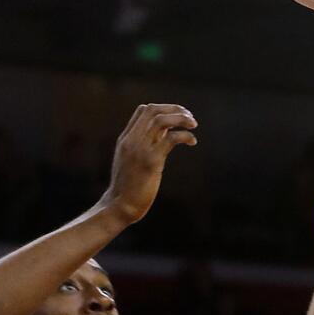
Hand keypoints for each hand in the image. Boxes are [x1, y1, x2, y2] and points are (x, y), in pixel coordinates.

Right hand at [100, 103, 197, 224]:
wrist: (119, 206)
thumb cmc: (129, 185)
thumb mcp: (133, 159)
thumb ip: (146, 143)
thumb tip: (166, 131)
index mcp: (126, 139)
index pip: (143, 110)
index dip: (164, 108)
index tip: (178, 116)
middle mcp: (131, 140)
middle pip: (152, 110)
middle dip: (175, 109)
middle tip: (190, 118)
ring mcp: (140, 150)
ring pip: (161, 120)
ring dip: (181, 118)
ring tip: (194, 125)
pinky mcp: (151, 162)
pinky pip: (171, 139)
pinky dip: (185, 135)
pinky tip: (192, 141)